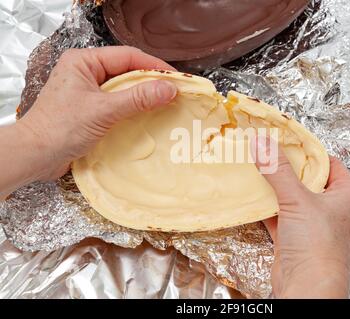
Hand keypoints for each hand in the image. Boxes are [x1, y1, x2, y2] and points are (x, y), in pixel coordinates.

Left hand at [0, 46, 176, 197]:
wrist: (35, 156)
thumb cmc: (62, 128)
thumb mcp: (104, 110)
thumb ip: (137, 98)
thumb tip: (170, 89)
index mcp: (84, 61)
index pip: (127, 57)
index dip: (154, 67)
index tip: (176, 79)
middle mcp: (86, 72)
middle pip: (126, 71)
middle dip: (151, 82)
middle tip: (175, 93)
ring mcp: (87, 91)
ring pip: (123, 89)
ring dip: (143, 97)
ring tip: (166, 104)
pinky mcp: (90, 109)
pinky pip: (117, 104)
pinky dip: (133, 109)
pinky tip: (148, 116)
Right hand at [252, 136, 349, 298]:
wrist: (307, 289)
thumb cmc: (317, 245)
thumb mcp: (298, 200)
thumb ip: (278, 170)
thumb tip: (262, 142)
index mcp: (348, 195)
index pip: (329, 163)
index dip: (307, 152)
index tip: (285, 140)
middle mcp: (334, 208)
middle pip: (308, 179)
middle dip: (287, 168)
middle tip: (267, 151)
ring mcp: (314, 224)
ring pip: (293, 197)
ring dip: (275, 187)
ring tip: (257, 168)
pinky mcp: (297, 237)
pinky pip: (281, 214)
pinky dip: (268, 206)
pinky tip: (253, 195)